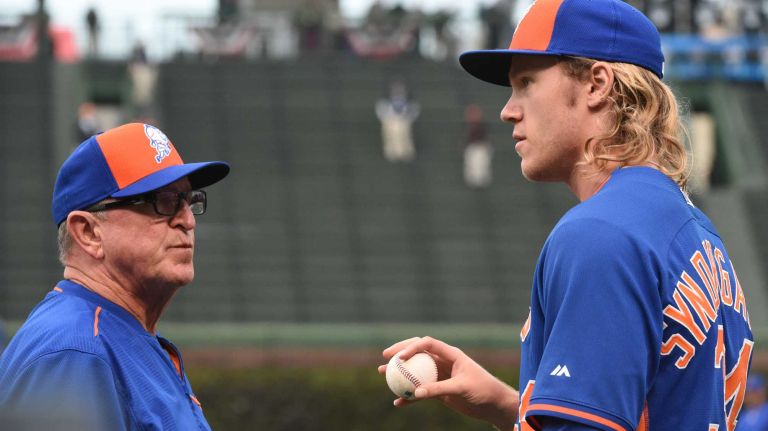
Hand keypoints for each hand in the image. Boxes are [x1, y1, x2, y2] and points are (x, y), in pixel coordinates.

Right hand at [378, 336, 518, 429]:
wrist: (492, 405)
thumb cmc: (483, 389)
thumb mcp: (461, 387)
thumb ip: (439, 389)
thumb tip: (417, 392)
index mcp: (450, 354)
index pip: (427, 344)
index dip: (412, 347)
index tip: (399, 357)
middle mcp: (443, 362)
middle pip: (417, 352)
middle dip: (401, 352)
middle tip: (386, 357)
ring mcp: (440, 376)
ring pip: (415, 372)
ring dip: (400, 373)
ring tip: (382, 373)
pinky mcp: (439, 390)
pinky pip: (420, 391)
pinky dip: (409, 396)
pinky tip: (398, 402)